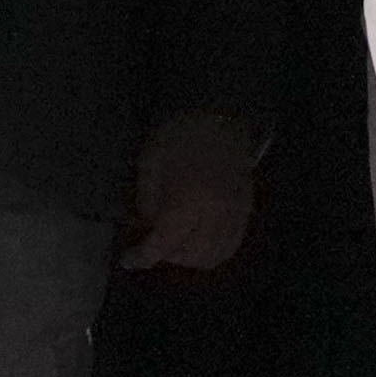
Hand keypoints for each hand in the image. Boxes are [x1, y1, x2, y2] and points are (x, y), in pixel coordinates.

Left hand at [120, 111, 254, 271]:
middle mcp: (217, 213)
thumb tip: (146, 227)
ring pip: (214, 256)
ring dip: (190, 257)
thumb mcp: (150, 164)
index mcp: (190, 199)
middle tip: (152, 241)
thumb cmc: (180, 136)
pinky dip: (212, 251)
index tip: (128, 259)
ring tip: (174, 242)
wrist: (219, 117)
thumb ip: (147, 202)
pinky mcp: (246, 211)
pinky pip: (230, 246)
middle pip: (191, 255)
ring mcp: (236, 214)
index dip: (143, 256)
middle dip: (167, 255)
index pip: (165, 243)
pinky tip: (197, 241)